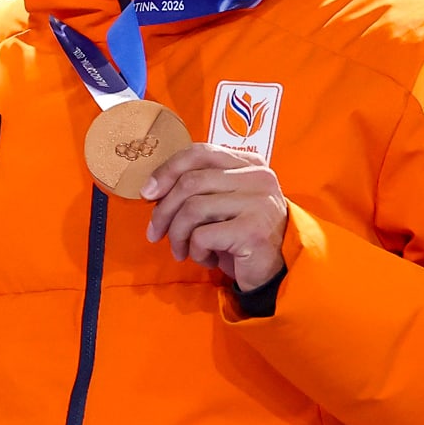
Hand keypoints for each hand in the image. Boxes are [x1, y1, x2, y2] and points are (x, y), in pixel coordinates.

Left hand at [141, 145, 288, 292]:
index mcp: (249, 163)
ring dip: (177, 235)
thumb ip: (198, 187)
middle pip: (191, 181)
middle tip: (155, 233)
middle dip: (163, 210)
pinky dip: (195, 251)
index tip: (147, 193)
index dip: (167, 170)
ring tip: (181, 251)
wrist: (276, 271)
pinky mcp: (253, 230)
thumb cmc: (240, 236)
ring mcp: (258, 202)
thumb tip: (151, 189)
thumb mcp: (221, 204)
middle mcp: (258, 176)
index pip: (200, 152)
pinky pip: (202, 235)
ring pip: (193, 208)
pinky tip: (206, 259)